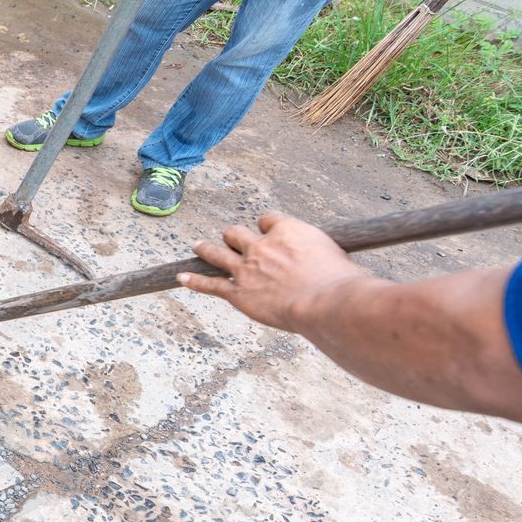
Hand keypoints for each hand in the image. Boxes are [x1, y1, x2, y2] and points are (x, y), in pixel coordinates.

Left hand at [177, 213, 372, 330]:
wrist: (326, 302)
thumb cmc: (340, 281)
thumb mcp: (337, 254)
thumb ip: (322, 252)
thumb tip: (330, 259)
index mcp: (287, 230)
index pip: (267, 219)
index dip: (268, 228)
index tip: (271, 235)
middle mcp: (261, 245)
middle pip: (237, 232)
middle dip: (236, 237)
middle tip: (236, 243)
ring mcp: (245, 268)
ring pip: (217, 252)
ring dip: (206, 248)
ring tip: (198, 246)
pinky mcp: (237, 292)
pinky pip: (210, 284)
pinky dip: (194, 281)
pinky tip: (181, 279)